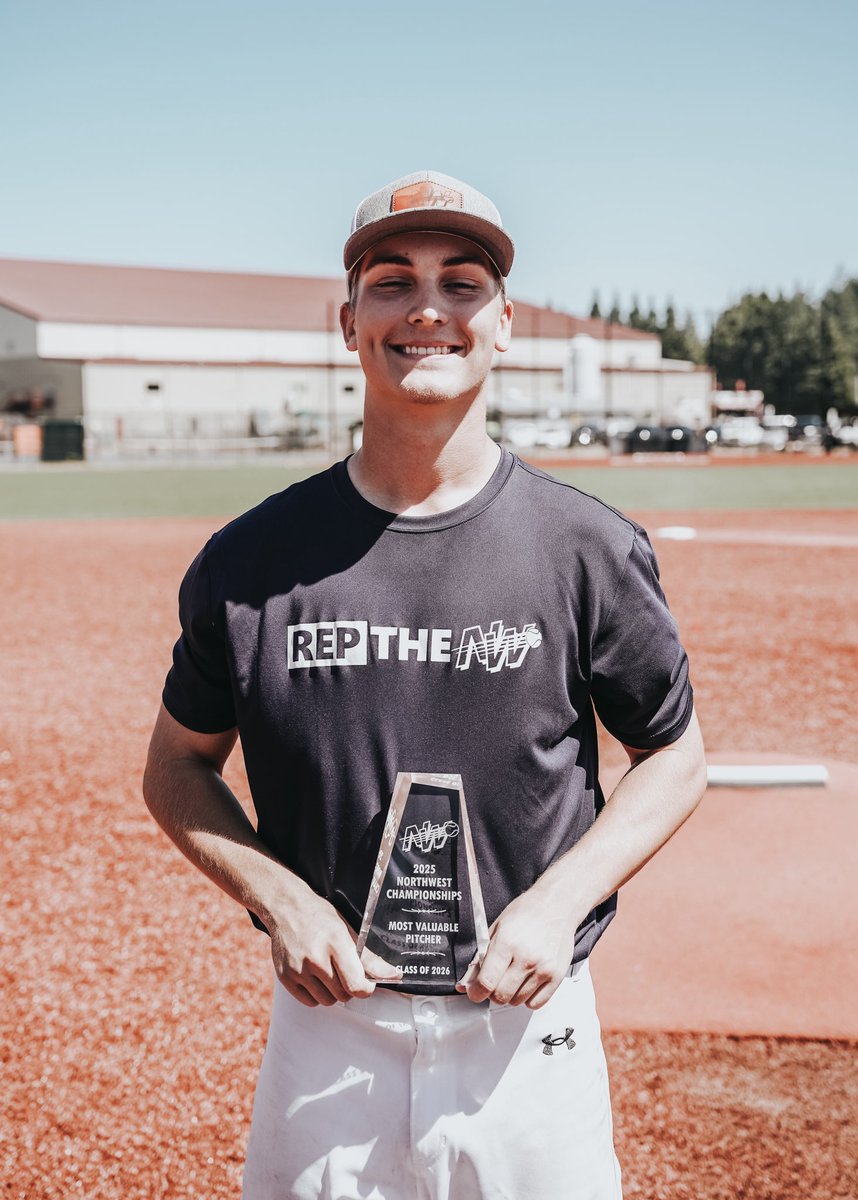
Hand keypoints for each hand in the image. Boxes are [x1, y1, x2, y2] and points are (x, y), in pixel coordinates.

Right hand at [268, 880, 400, 1006]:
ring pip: (327, 1001)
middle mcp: (315, 959)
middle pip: (343, 995)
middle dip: (349, 987)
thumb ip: (369, 957)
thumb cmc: (319, 916)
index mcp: (335, 943)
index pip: (356, 985)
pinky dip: (316, 995)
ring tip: (329, 972)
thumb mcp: (347, 930)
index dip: (366, 989)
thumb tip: (393, 975)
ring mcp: (298, 970)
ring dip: (333, 992)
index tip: (368, 983)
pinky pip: (310, 1002)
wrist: (286, 907)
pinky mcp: (285, 978)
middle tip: (345, 970)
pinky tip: (316, 977)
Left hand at [457, 881, 579, 1008]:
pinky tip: (527, 982)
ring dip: (510, 994)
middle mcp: (526, 958)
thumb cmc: (527, 913)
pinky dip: (528, 998)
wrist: (557, 905)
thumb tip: (467, 983)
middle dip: (492, 993)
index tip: (475, 992)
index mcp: (507, 943)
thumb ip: (480, 958)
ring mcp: (543, 969)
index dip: (475, 992)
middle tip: (494, 981)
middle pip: (500, 996)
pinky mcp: (556, 976)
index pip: (486, 982)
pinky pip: (536, 1004)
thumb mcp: (496, 929)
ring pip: (517, 1002)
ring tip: (513, 976)